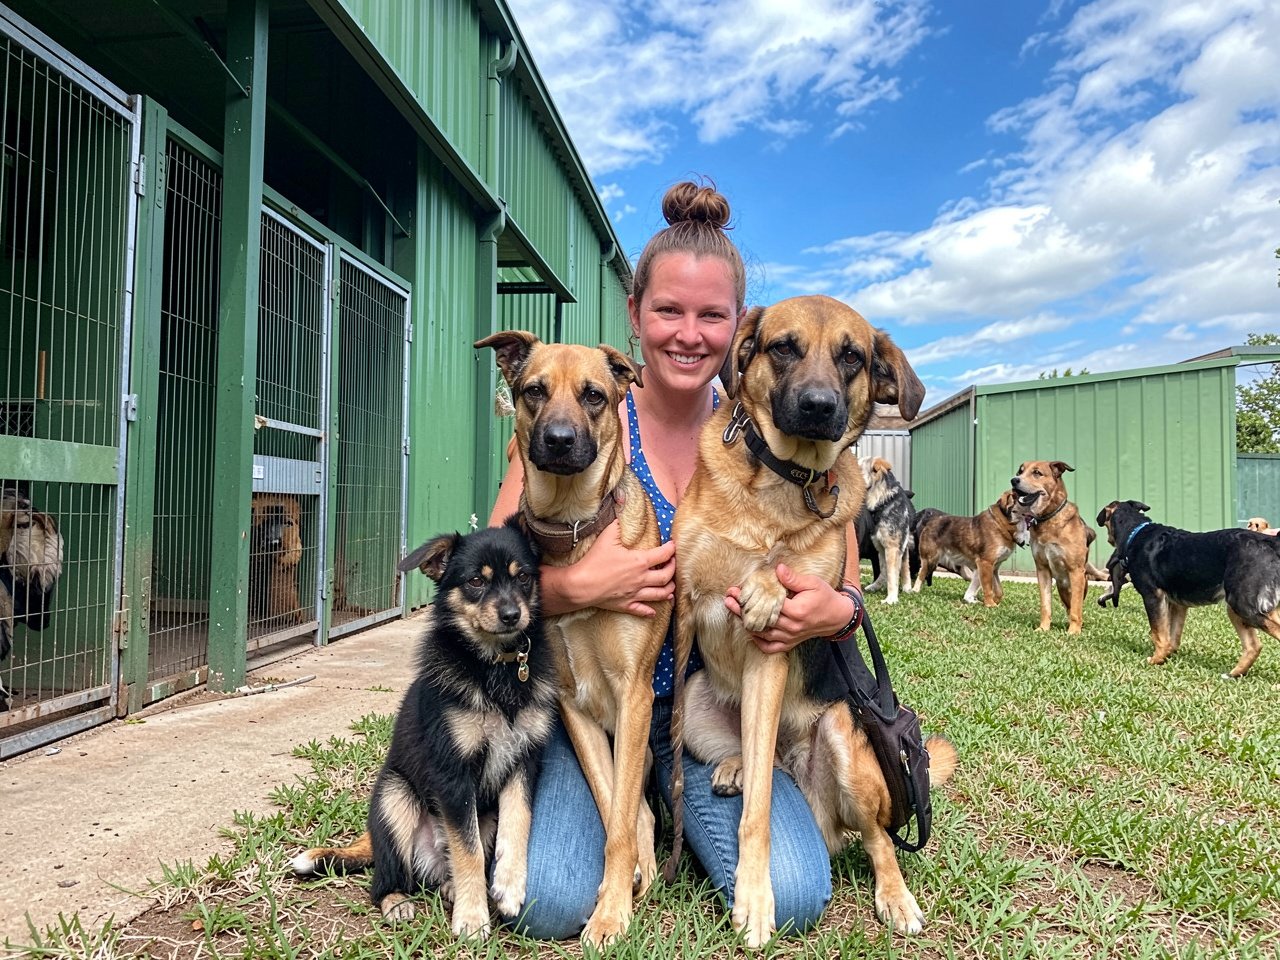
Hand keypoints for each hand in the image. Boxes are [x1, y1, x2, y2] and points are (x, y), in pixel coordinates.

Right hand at [559, 520, 674, 617]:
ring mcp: (635, 594)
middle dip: (673, 570)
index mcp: (640, 562)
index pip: (663, 555)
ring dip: (667, 590)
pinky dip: (650, 611)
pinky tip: (653, 611)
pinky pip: (642, 610)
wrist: (581, 585)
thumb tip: (622, 503)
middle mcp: (641, 579)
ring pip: (659, 595)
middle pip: (666, 577)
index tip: (673, 546)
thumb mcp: (607, 536)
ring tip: (670, 587)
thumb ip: (618, 522)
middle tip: (672, 564)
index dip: (671, 549)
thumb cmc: (594, 561)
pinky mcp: (626, 605)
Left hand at [724, 563, 856, 654]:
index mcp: (796, 612)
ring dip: (745, 623)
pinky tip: (750, 630)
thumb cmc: (825, 597)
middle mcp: (791, 627)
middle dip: (742, 610)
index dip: (750, 598)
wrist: (837, 617)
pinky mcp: (790, 643)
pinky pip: (769, 647)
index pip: (767, 605)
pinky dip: (758, 640)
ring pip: (762, 634)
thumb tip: (777, 569)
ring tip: (733, 610)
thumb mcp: (812, 583)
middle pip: (761, 620)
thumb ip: (793, 578)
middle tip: (728, 599)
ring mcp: (790, 637)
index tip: (737, 590)